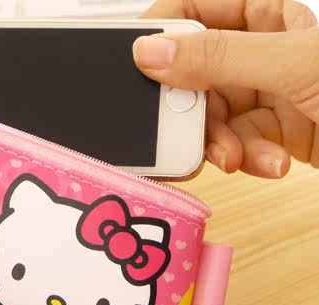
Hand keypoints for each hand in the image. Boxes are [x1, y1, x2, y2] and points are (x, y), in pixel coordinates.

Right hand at [133, 0, 318, 177]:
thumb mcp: (293, 64)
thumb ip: (220, 57)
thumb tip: (149, 53)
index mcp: (269, 15)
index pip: (197, 10)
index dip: (164, 33)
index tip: (137, 62)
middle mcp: (265, 51)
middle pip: (195, 74)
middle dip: (190, 107)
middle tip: (183, 126)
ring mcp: (269, 93)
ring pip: (213, 116)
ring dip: (220, 143)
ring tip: (234, 157)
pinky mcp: (277, 133)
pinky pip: (240, 144)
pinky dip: (247, 158)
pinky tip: (272, 163)